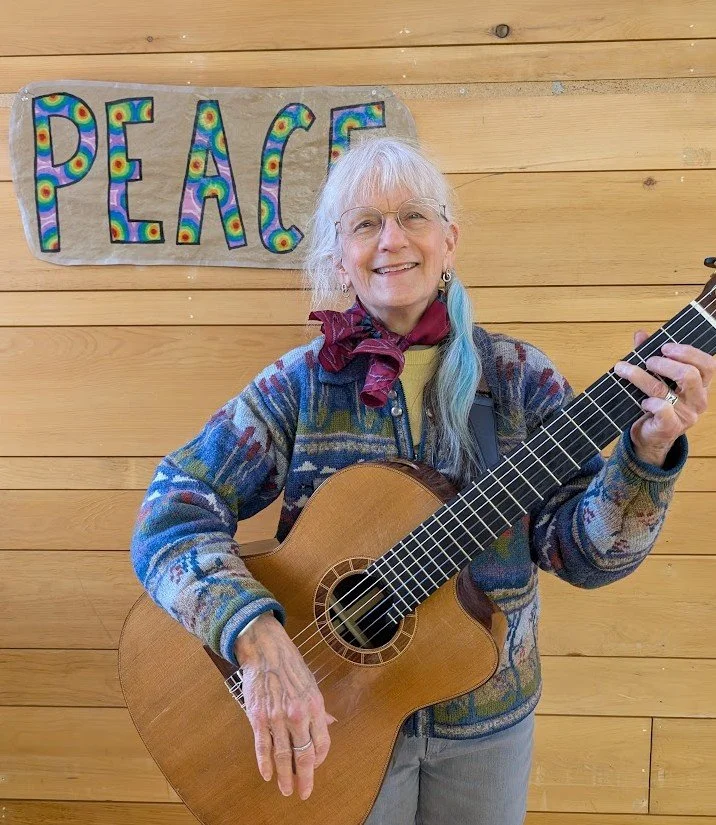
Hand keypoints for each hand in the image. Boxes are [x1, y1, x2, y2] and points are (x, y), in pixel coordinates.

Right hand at [234, 612, 334, 799]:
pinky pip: (263, 746)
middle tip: (304, 793)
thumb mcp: (311, 684)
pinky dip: (265, 763)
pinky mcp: (258, 717)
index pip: (322, 742)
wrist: (265, 649)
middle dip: (305, 777)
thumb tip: (329, 725)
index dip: (319, 759)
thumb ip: (318, 708)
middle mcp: (298, 714)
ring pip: (283, 755)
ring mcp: (277, 717)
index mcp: (314, 705)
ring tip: (286, 790)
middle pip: (303, 754)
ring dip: (285, 776)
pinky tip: (268, 775)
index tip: (315, 767)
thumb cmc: (290, 665)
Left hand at [614, 330, 714, 465]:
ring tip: (624, 369)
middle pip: (689, 375)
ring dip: (641, 377)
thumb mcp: (654, 378)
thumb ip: (650, 356)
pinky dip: (650, 402)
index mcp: (700, 386)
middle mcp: (698, 400)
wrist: (648, 436)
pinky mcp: (671, 427)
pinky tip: (642, 401)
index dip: (688, 352)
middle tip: (647, 361)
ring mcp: (687, 416)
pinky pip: (662, 410)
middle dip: (664, 363)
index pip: (708, 365)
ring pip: (665, 390)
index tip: (665, 347)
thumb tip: (640, 334)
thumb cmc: (654, 404)